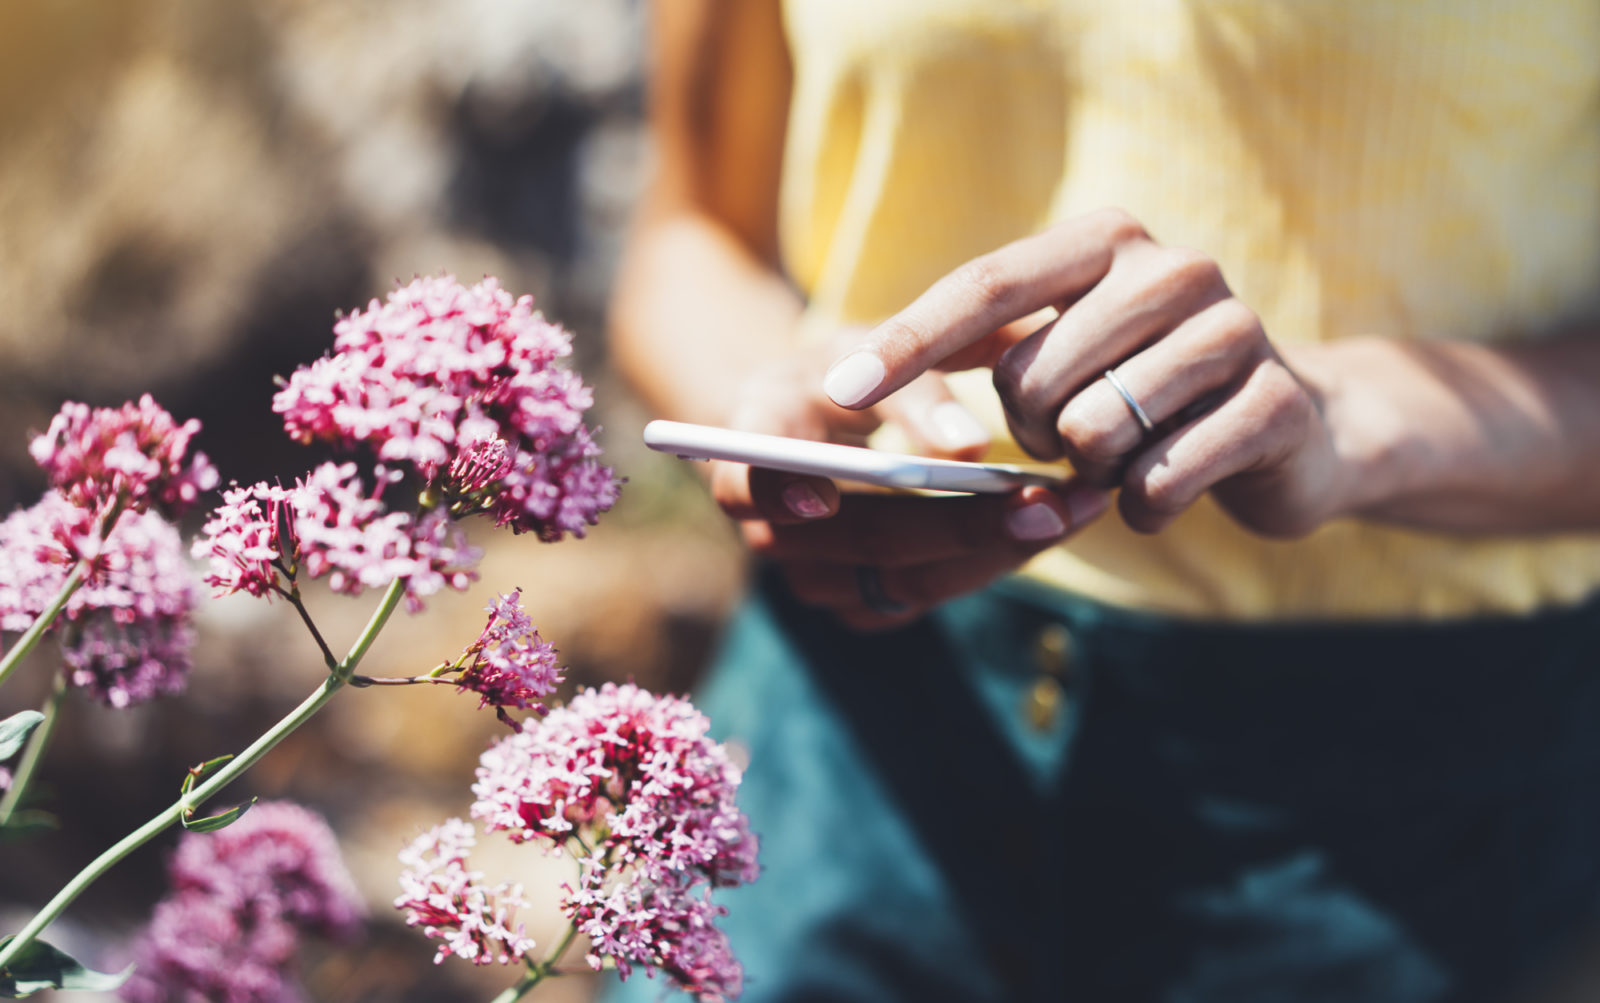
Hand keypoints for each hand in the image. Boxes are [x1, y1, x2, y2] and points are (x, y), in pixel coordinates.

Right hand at [710, 337, 1109, 629]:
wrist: (829, 417)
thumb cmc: (862, 365)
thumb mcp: (880, 341)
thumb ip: (917, 373)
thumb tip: (970, 447)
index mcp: (756, 437)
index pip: (741, 482)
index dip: (773, 491)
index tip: (823, 496)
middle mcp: (773, 522)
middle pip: (860, 540)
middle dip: (961, 525)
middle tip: (1047, 503)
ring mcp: (812, 574)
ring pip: (905, 582)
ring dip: (995, 551)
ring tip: (1074, 509)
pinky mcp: (855, 604)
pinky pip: (927, 597)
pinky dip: (991, 562)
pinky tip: (1051, 524)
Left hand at [821, 209, 1352, 537]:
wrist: (1297, 428)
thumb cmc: (1147, 393)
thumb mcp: (1070, 356)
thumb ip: (993, 354)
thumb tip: (854, 389)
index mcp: (1107, 240)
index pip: (985, 286)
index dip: (908, 343)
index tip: (838, 392)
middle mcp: (1172, 268)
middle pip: (1030, 377)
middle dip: (1031, 432)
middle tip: (1073, 439)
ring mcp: (1234, 329)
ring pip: (1092, 432)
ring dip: (1091, 472)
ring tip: (1130, 456)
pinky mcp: (1275, 404)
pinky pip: (1157, 479)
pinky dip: (1142, 504)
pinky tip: (1162, 492)